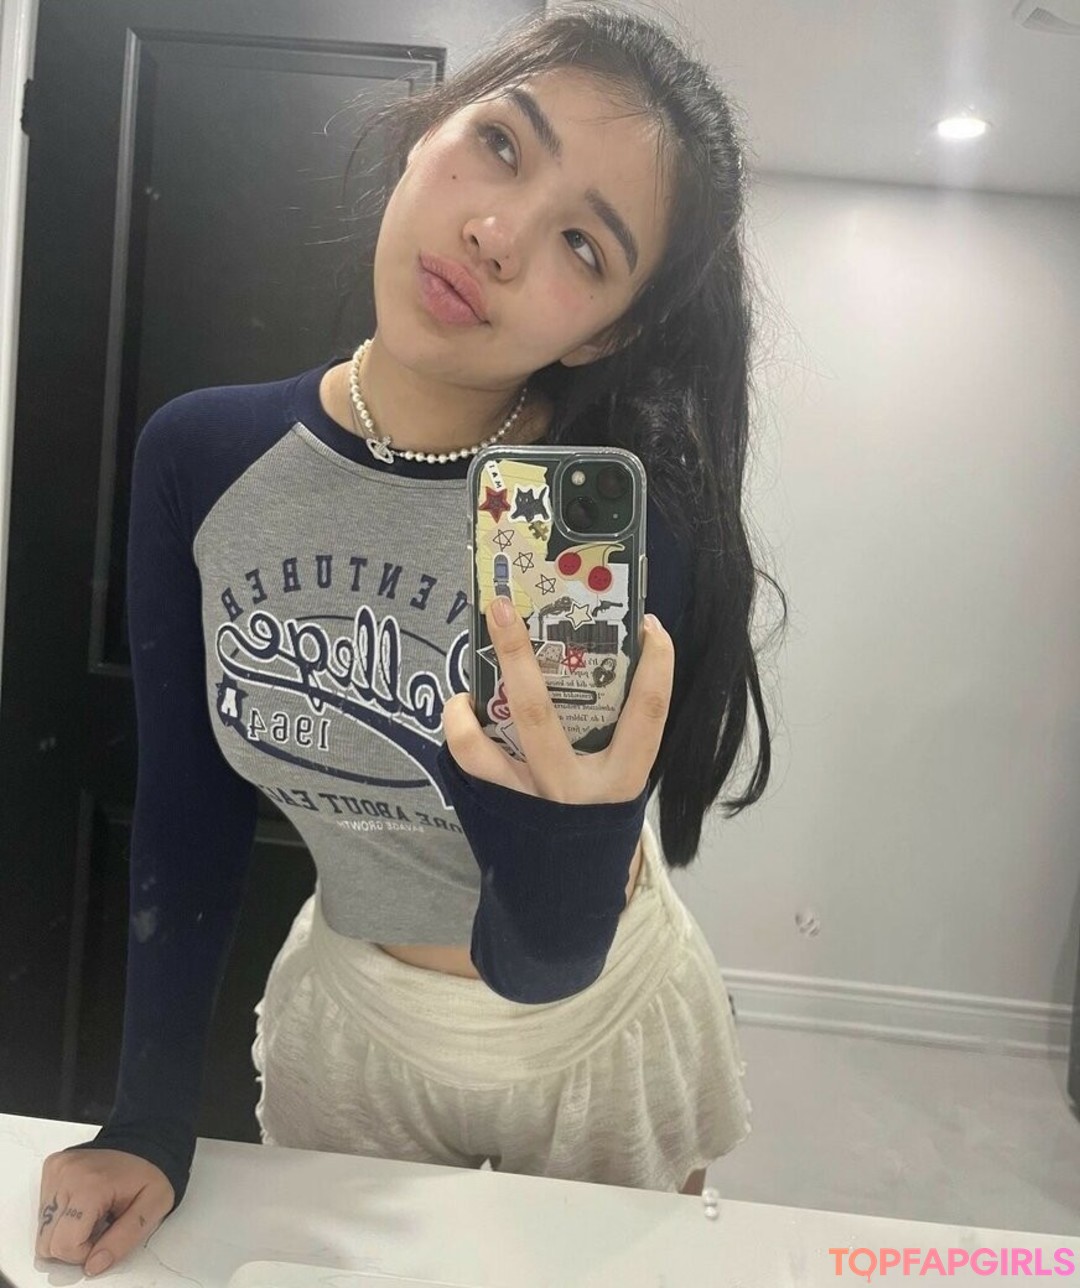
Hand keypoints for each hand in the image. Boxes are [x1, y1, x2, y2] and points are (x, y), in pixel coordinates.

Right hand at [36, 1148, 174, 1275]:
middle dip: (74, 1245)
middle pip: (48, 1243)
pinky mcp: (51, 1169)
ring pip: (43, 1231)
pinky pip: (43, 1212)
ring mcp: (56, 1170)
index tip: (106, 1236)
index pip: (64, 1245)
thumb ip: (124, 1240)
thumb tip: (93, 1266)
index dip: (86, 1253)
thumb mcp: (154, 1207)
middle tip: (100, 1226)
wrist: (146, 1143)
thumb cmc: (150, 1173)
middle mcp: (67, 1174)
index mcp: (91, 1185)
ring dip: (67, 1231)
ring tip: (94, 1213)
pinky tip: (84, 1204)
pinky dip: (62, 1216)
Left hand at [442, 599, 673, 804]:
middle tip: (501, 606)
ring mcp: (529, 801)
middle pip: (540, 712)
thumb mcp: (619, 781)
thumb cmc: (596, 819)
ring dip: (464, 708)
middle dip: (517, 653)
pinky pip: (467, 765)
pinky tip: (464, 714)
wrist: (566, 898)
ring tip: (464, 689)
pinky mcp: (496, 811)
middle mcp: (574, 789)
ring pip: (482, 747)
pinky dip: (460, 732)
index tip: (651, 624)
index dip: (657, 666)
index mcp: (622, 778)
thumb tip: (598, 659)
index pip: (648, 714)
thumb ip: (614, 734)